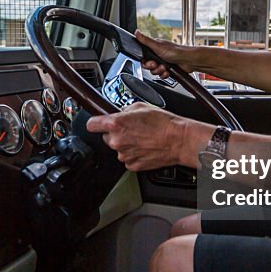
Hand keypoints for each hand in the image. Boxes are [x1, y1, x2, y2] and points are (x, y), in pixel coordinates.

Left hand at [87, 103, 204, 170]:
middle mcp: (117, 141)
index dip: (95, 123)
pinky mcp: (132, 165)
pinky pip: (127, 158)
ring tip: (142, 138)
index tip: (98, 123)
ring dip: (126, 144)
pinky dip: (134, 154)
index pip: (91, 124)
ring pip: (118, 148)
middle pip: (106, 137)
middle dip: (115, 133)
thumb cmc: (164, 123)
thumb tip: (119, 113)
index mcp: (116, 124)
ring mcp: (124, 155)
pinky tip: (145, 147)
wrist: (178, 140)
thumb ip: (124, 110)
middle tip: (131, 129)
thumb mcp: (141, 106)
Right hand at [134, 30, 194, 76]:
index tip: (149, 62)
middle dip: (153, 67)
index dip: (145, 61)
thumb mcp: (158, 46)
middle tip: (157, 65)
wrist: (189, 61)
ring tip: (164, 68)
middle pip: (149, 65)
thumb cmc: (176, 51)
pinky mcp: (168, 69)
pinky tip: (168, 72)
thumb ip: (145, 40)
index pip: (144, 56)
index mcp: (155, 47)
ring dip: (159, 71)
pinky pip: (161, 75)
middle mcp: (159, 54)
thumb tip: (136, 32)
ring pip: (155, 71)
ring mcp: (164, 62)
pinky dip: (164, 74)